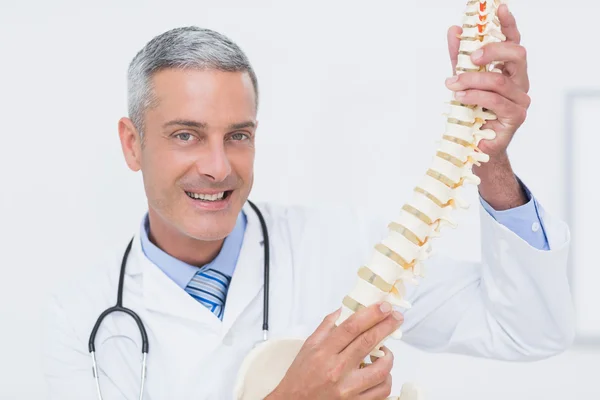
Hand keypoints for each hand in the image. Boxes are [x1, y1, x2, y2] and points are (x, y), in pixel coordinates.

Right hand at [267, 302, 402, 399]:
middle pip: (368, 342)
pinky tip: (381, 373)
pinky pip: (381, 391)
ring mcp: (348, 389)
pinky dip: (386, 379)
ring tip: (385, 352)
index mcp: (324, 352)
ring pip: (381, 370)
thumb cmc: (300, 377)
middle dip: (387, 326)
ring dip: (388, 357)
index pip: (352, 327)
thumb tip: (342, 310)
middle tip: (396, 317)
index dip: (371, 314)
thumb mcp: (307, 347)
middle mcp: (337, 369)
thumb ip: (326, 327)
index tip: (384, 306)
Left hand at [444, 3, 528, 158]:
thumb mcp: (462, 79)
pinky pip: (496, 101)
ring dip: (472, 80)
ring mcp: (520, 99)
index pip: (514, 42)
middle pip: (517, 54)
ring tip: (453, 85)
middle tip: (471, 56)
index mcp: (510, 70)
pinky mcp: (516, 117)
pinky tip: (461, 97)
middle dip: (492, 50)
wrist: (473, 144)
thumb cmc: (471, 111)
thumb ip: (459, 57)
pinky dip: (475, 96)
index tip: (500, 8)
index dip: (509, 25)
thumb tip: (454, 30)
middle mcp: (519, 82)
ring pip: (500, 80)